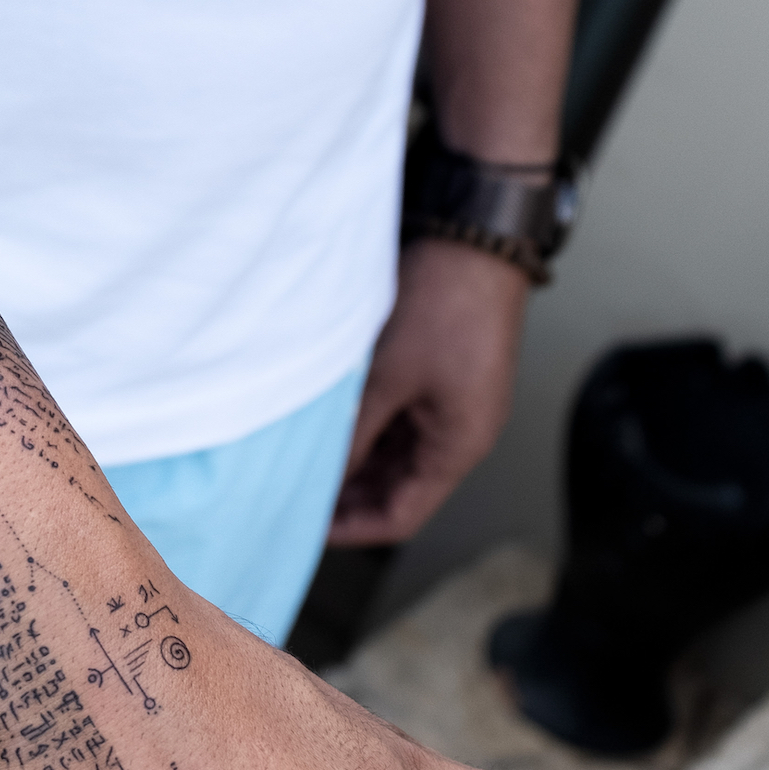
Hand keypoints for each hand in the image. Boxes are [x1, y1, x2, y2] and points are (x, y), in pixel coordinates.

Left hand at [329, 239, 529, 546]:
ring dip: (352, 461)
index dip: (352, 528)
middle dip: (347, 497)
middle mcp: (460, 433)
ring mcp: (450, 406)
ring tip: (302, 460)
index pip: (401, 516)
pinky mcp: (438, 380)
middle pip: (397, 489)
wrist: (474, 241)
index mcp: (459, 445)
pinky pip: (397, 422)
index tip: (306, 526)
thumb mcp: (387, 377)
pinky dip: (364, 429)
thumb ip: (354, 434)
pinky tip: (326, 423)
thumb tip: (321, 478)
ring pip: (393, 455)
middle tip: (294, 493)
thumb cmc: (444, 304)